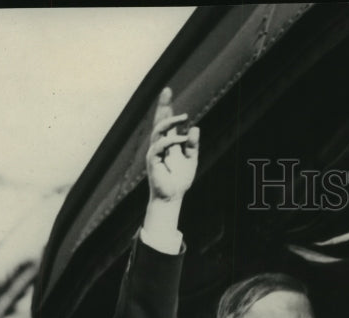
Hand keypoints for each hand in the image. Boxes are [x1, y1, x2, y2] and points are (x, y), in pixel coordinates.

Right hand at [146, 87, 198, 203]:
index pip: (165, 121)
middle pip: (159, 120)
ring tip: (184, 116)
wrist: (172, 196)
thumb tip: (195, 128)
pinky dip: (171, 140)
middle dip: (162, 105)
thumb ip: (192, 145)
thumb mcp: (191, 159)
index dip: (166, 107)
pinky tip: (182, 138)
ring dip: (170, 120)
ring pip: (158, 130)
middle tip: (167, 90)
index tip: (168, 92)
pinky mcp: (153, 159)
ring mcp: (155, 150)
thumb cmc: (180, 179)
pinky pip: (160, 145)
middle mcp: (159, 144)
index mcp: (168, 142)